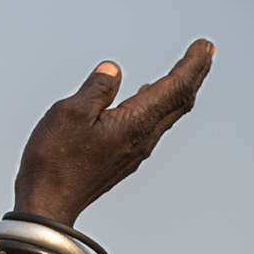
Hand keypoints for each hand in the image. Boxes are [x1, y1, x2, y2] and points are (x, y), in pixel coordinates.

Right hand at [12, 39, 214, 226]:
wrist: (47, 207)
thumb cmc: (55, 162)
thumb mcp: (69, 113)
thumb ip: (96, 89)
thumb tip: (113, 71)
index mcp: (135, 123)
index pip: (176, 87)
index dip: (193, 64)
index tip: (205, 45)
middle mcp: (142, 138)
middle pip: (179, 101)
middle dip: (194, 75)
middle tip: (206, 54)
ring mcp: (133, 152)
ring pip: (167, 116)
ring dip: (178, 92)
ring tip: (184, 74)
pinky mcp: (121, 161)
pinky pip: (151, 128)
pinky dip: (159, 108)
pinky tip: (146, 102)